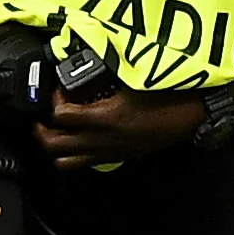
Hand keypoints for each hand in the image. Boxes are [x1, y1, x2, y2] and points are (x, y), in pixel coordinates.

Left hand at [33, 87, 205, 168]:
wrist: (193, 116)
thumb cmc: (168, 95)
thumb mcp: (133, 78)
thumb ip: (105, 76)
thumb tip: (83, 71)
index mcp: (106, 118)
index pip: (61, 114)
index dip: (53, 99)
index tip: (58, 87)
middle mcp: (103, 140)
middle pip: (52, 144)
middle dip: (40, 128)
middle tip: (41, 114)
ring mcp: (108, 152)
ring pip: (63, 161)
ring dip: (53, 146)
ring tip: (53, 130)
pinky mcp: (116, 157)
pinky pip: (82, 163)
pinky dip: (71, 154)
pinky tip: (76, 139)